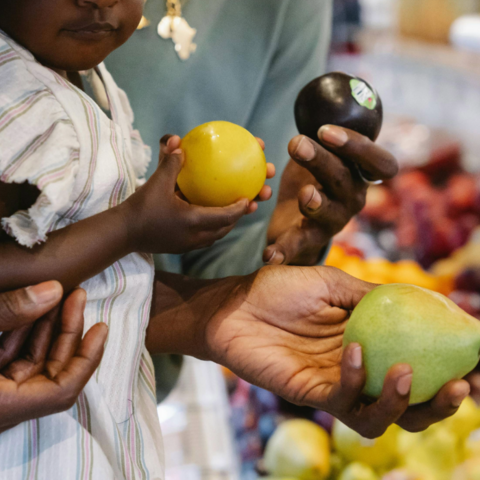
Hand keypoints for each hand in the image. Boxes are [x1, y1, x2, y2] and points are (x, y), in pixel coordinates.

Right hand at [0, 282, 106, 432]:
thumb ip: (9, 312)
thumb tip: (54, 290)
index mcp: (0, 407)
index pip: (62, 391)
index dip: (88, 358)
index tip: (102, 328)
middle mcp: (0, 406)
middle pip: (50, 370)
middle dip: (67, 330)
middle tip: (78, 295)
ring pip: (29, 361)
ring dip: (45, 326)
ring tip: (59, 293)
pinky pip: (9, 359)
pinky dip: (22, 333)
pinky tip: (33, 307)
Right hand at [123, 135, 274, 254]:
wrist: (122, 235)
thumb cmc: (140, 208)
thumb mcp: (155, 183)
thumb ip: (169, 163)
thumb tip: (176, 140)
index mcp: (193, 222)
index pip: (226, 217)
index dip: (241, 208)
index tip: (251, 198)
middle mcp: (195, 237)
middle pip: (226, 228)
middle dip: (242, 215)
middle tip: (253, 202)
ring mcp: (189, 244)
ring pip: (217, 234)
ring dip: (229, 222)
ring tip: (238, 209)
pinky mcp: (182, 247)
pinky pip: (205, 237)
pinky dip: (214, 226)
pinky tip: (211, 215)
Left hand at [206, 266, 469, 437]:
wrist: (236, 303)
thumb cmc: (280, 288)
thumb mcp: (333, 283)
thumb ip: (373, 296)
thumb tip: (425, 299)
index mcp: (368, 342)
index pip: (417, 362)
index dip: (450, 368)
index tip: (476, 362)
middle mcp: (357, 369)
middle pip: (408, 401)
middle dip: (440, 402)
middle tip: (461, 386)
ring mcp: (334, 384)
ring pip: (380, 415)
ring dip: (402, 402)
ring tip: (407, 373)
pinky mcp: (308, 393)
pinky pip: (342, 400)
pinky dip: (355, 380)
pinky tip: (352, 351)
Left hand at [264, 126, 397, 265]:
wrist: (298, 219)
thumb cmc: (311, 177)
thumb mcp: (319, 153)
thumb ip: (321, 135)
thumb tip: (313, 99)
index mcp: (359, 175)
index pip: (379, 163)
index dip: (358, 147)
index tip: (326, 131)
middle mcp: (352, 199)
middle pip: (345, 179)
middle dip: (323, 160)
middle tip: (297, 143)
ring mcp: (333, 222)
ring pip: (328, 211)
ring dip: (315, 201)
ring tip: (304, 194)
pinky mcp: (310, 240)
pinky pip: (298, 245)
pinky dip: (284, 250)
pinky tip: (268, 255)